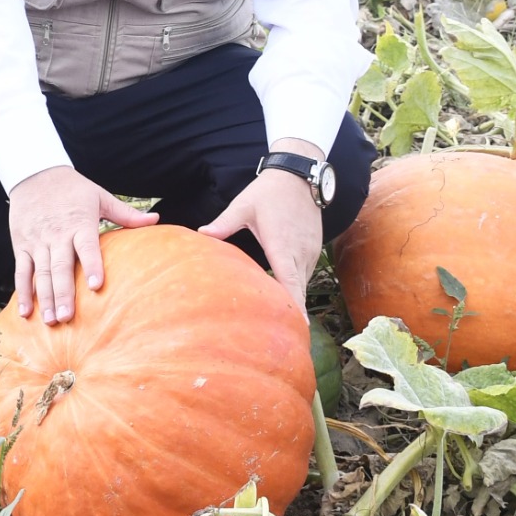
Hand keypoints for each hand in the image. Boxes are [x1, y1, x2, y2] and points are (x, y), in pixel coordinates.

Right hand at [9, 166, 157, 324]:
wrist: (35, 173)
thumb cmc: (73, 188)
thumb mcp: (100, 196)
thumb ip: (126, 214)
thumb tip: (156, 219)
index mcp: (79, 223)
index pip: (86, 247)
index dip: (92, 266)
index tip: (97, 286)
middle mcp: (57, 234)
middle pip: (60, 267)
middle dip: (63, 293)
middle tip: (67, 318)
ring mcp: (37, 241)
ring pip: (40, 273)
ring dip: (44, 298)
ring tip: (50, 321)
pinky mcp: (22, 245)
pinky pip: (22, 271)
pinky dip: (22, 291)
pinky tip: (26, 312)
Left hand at [201, 141, 325, 316]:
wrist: (300, 175)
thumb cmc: (269, 191)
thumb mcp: (244, 205)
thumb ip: (224, 224)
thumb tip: (201, 234)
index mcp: (282, 244)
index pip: (289, 282)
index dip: (292, 306)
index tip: (294, 328)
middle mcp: (300, 252)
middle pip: (298, 291)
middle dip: (292, 314)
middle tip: (282, 340)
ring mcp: (310, 252)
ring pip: (302, 283)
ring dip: (294, 301)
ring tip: (281, 326)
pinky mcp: (314, 249)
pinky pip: (304, 274)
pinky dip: (296, 287)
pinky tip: (284, 299)